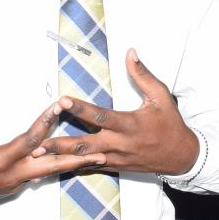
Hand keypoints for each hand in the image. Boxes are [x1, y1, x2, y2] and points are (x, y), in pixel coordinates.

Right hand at [0, 82, 102, 208]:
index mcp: (0, 160)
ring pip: (48, 172)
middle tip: (101, 153)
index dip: (46, 122)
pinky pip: (38, 175)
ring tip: (97, 159)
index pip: (30, 139)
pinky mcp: (14, 187)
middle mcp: (13, 174)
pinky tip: (69, 161)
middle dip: (76, 158)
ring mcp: (15, 183)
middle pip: (51, 165)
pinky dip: (55, 167)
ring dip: (72, 164)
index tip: (60, 107)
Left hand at [36, 50, 198, 175]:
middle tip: (37, 142)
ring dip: (60, 156)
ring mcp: (116, 158)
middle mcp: (120, 144)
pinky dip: (72, 165)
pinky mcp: (115, 166)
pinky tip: (54, 165)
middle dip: (60, 143)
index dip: (80, 108)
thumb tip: (130, 53)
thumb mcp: (161, 97)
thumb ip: (143, 75)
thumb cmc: (171, 124)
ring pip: (84, 158)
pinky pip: (91, 167)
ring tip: (37, 154)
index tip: (62, 101)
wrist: (181, 157)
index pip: (101, 115)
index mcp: (130, 125)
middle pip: (84, 144)